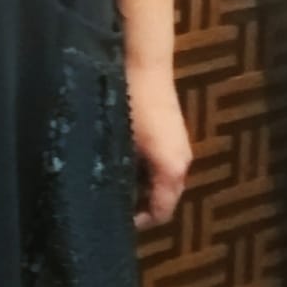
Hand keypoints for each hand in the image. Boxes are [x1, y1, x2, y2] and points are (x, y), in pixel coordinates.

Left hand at [126, 67, 192, 230]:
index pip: (161, 212)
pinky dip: (147, 168)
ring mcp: (180, 146)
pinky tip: (124, 159)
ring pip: (165, 178)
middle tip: (111, 202)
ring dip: (143, 184)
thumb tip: (103, 195)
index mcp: (172, 171)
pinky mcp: (175, 132)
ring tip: (113, 181)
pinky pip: (164, 162)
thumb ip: (118, 173)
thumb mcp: (119, 142)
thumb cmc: (129, 104)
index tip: (114, 221)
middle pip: (166, 196)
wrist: (144, 65)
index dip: (139, 222)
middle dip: (140, 203)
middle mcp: (182, 162)